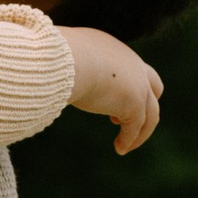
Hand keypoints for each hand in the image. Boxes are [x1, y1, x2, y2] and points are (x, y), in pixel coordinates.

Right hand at [63, 27, 163, 153]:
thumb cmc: (53, 59)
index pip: (128, 66)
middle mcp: (132, 63)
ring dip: (139, 131)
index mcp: (112, 49)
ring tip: (124, 145)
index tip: (108, 99)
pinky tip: (120, 149)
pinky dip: (129, 140)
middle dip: (144, 102)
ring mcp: (138, 84)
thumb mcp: (58, 58)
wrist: (67, 62)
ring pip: (150, 113)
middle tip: (118, 118)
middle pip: (153, 85)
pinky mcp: (135, 104)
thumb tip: (44, 75)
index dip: (123, 84)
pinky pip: (136, 127)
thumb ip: (59, 67)